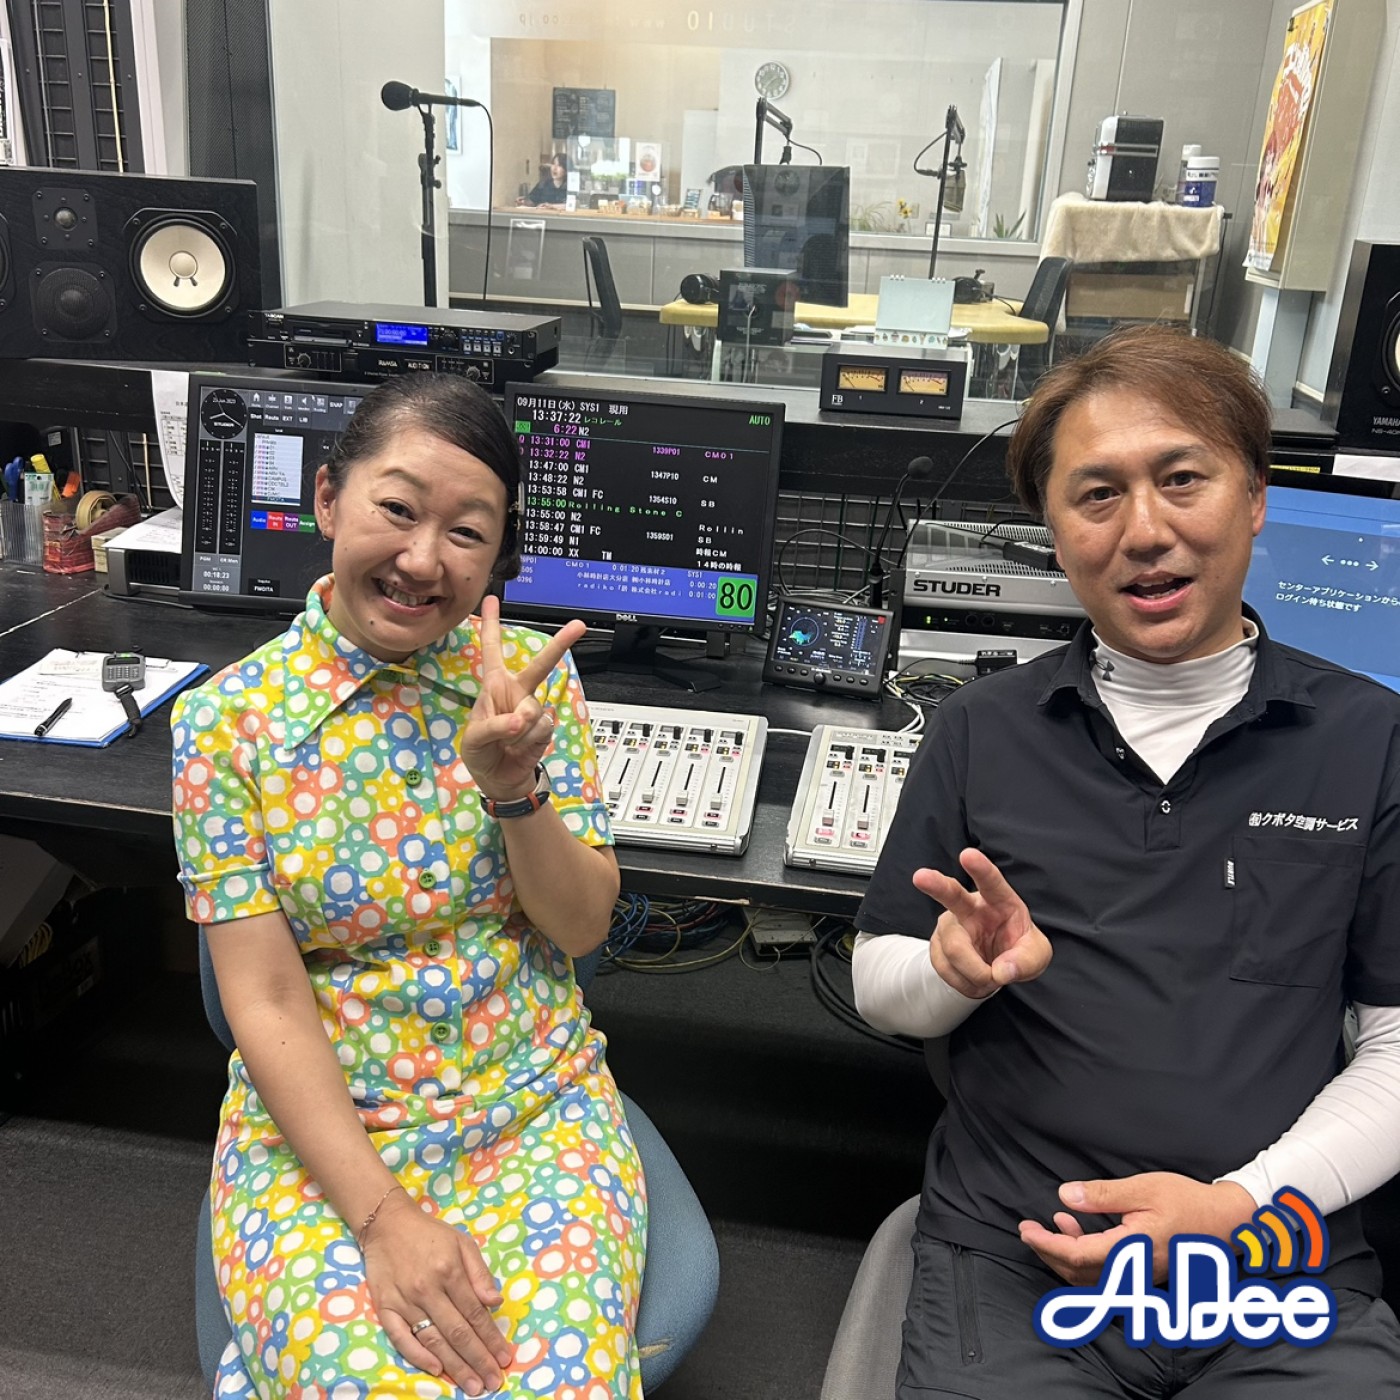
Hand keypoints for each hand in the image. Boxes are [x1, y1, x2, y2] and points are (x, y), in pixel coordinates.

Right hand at [364, 1189, 513, 1394]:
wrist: (387, 1223)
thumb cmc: (429, 1234)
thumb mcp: (462, 1243)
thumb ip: (479, 1273)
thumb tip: (496, 1302)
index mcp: (449, 1270)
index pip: (475, 1313)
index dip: (491, 1338)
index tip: (504, 1358)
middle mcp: (427, 1289)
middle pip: (457, 1332)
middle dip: (478, 1359)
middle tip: (493, 1382)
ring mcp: (404, 1301)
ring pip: (433, 1340)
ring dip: (455, 1366)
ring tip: (472, 1385)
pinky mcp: (385, 1308)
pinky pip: (401, 1339)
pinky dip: (418, 1356)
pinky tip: (436, 1369)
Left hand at [462, 595, 585, 800]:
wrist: (500, 780)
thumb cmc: (481, 753)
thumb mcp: (474, 738)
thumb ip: (495, 725)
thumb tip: (522, 718)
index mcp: (494, 686)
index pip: (492, 649)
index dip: (490, 624)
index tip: (492, 599)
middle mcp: (517, 692)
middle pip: (540, 664)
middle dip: (559, 644)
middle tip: (579, 626)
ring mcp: (532, 710)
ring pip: (533, 709)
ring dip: (517, 729)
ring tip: (507, 741)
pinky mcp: (544, 727)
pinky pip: (540, 728)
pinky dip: (526, 741)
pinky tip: (518, 747)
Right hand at [914, 849, 1051, 998]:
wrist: (996, 967)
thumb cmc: (1018, 950)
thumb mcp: (1036, 955)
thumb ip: (1026, 961)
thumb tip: (1001, 971)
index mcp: (999, 900)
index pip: (991, 882)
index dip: (980, 869)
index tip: (968, 855)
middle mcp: (969, 907)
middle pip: (951, 895)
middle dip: (935, 885)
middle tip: (920, 877)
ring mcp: (950, 926)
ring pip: (954, 949)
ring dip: (975, 973)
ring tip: (990, 977)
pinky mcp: (937, 946)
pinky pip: (946, 968)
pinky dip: (965, 983)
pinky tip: (975, 980)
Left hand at [1018, 1173, 1256, 1285]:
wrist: (1228, 1222)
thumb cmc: (1188, 1201)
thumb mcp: (1144, 1188)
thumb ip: (1103, 1195)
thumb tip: (1065, 1197)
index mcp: (1131, 1249)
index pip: (1077, 1255)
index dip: (1047, 1244)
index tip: (1027, 1229)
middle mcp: (1134, 1271)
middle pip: (1078, 1273)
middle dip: (1048, 1252)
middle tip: (1029, 1230)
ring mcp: (1140, 1278)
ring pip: (1090, 1279)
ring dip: (1065, 1256)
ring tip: (1055, 1224)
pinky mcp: (1144, 1275)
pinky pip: (1105, 1277)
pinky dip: (1083, 1260)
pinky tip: (1080, 1232)